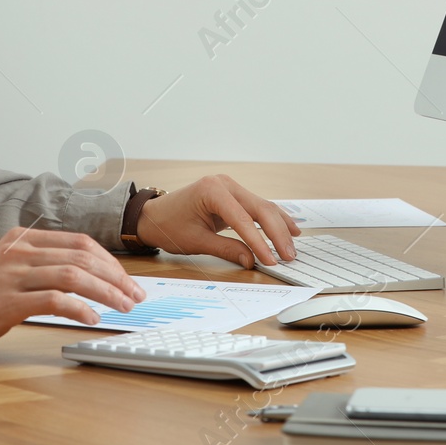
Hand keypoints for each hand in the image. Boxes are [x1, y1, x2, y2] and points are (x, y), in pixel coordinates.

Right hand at [0, 226, 146, 354]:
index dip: (110, 262)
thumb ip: (44, 263)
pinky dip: (80, 308)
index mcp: (25, 239)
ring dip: (105, 292)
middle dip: (116, 277)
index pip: (80, 242)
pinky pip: (54, 299)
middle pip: (82, 257)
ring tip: (123, 307)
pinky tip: (93, 318)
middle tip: (135, 295)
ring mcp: (14, 274)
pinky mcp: (9, 301)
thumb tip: (90, 275)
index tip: (127, 280)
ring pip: (73, 275)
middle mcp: (21, 252)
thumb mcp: (12, 267)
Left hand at [134, 174, 300, 269]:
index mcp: (212, 191)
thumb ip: (226, 249)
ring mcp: (230, 186)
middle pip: (260, 209)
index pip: (243, 219)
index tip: (272, 260)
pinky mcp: (233, 194)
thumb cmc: (169, 226)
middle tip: (288, 256)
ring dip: (279, 227)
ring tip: (292, 247)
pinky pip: (257, 207)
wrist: (153, 216)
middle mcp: (224, 184)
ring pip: (263, 206)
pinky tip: (289, 228)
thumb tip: (251, 260)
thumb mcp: (197, 241)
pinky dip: (273, 219)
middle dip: (277, 234)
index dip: (260, 242)